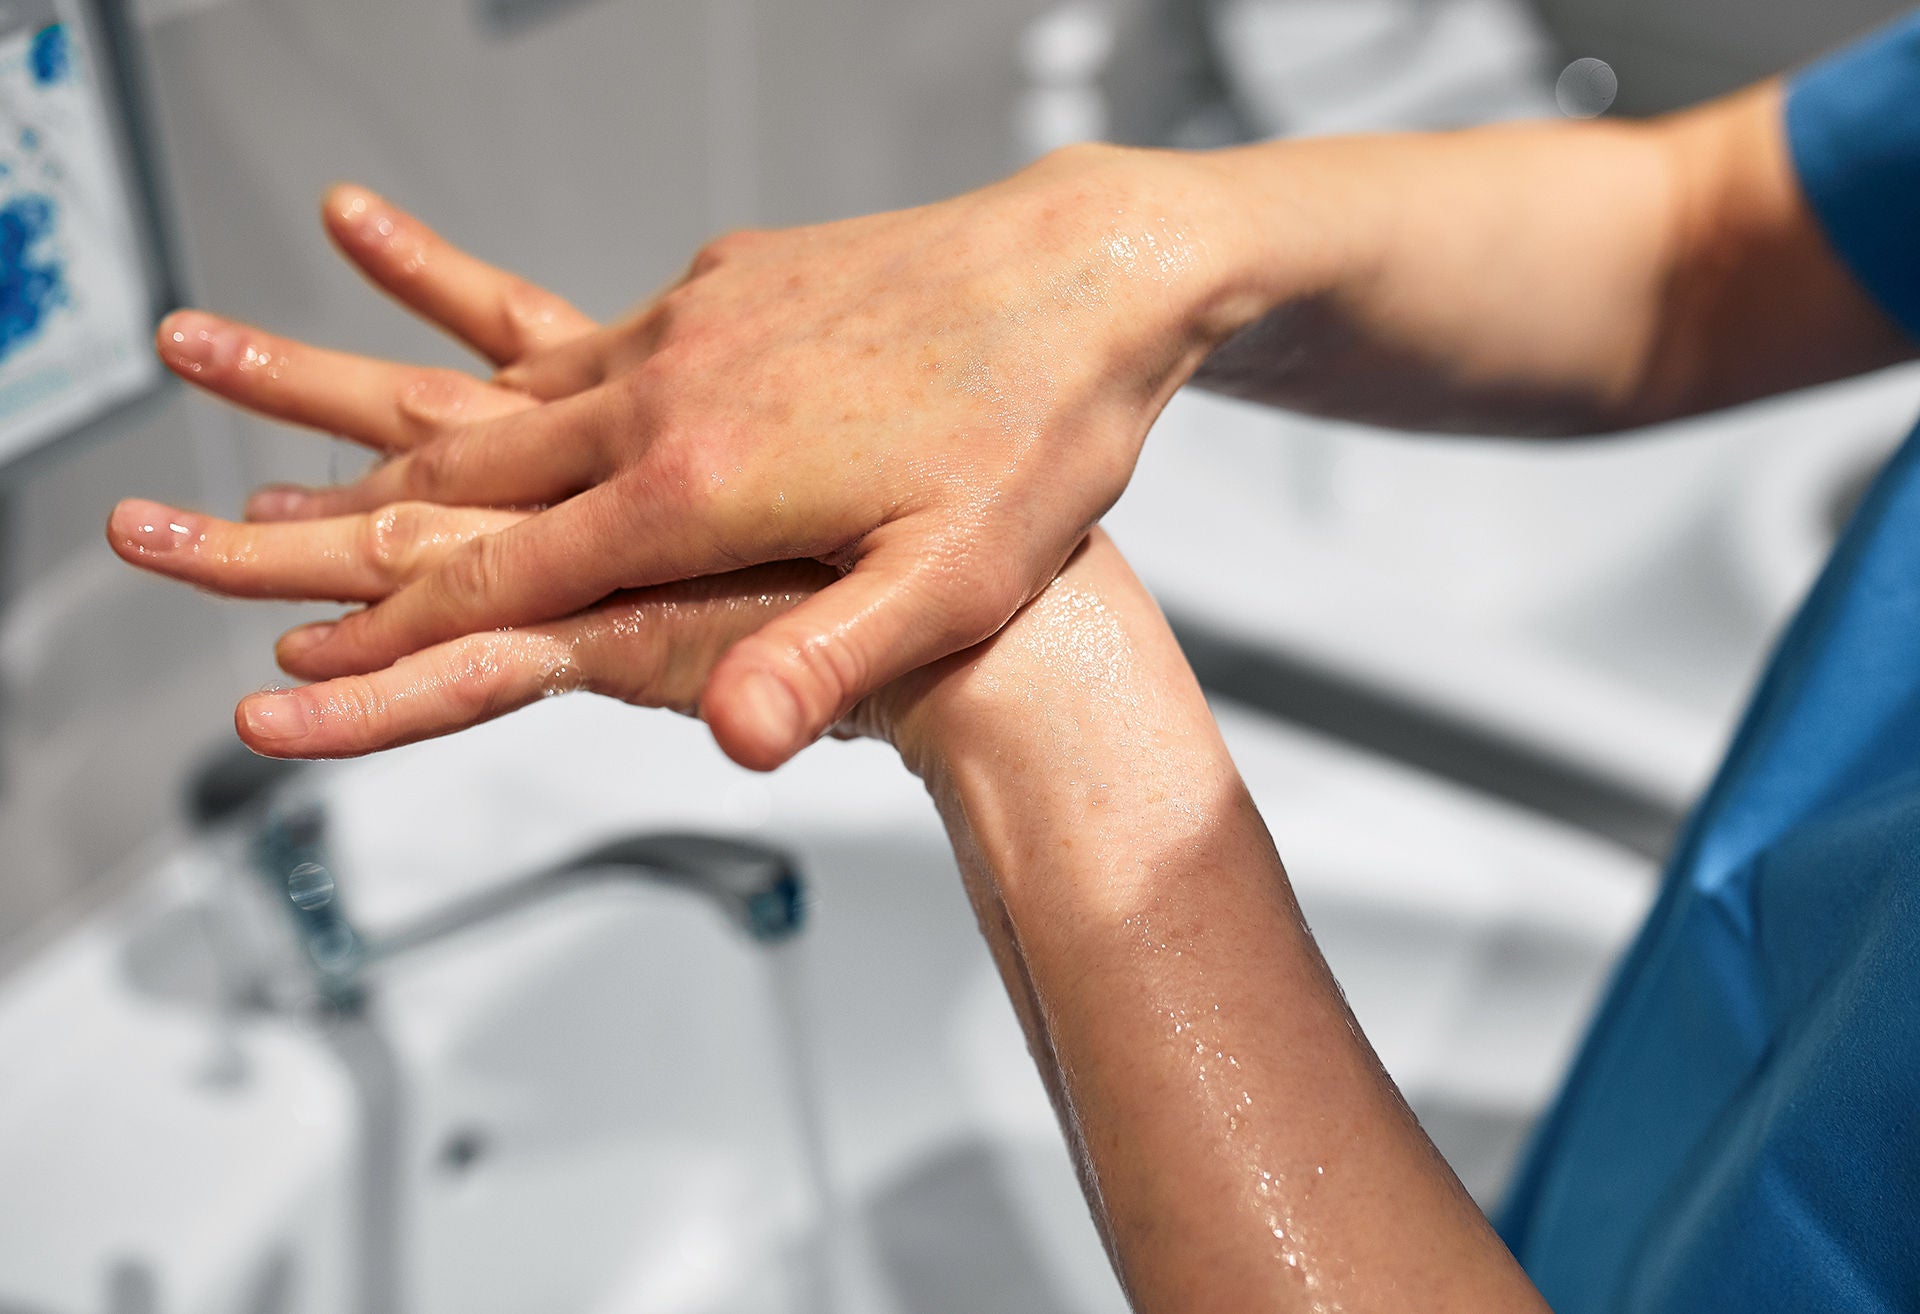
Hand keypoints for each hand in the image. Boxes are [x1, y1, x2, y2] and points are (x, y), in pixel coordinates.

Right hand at [156, 150, 1260, 769]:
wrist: (1088, 264)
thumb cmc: (1038, 431)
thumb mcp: (950, 577)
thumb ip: (827, 657)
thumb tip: (727, 738)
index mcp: (695, 477)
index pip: (506, 573)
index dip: (397, 626)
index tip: (300, 658)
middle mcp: (664, 389)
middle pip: (470, 473)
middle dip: (347, 523)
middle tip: (233, 545)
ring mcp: (687, 322)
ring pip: (512, 395)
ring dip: (408, 434)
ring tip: (308, 426)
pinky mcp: (723, 282)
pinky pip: (580, 340)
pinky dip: (510, 374)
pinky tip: (498, 375)